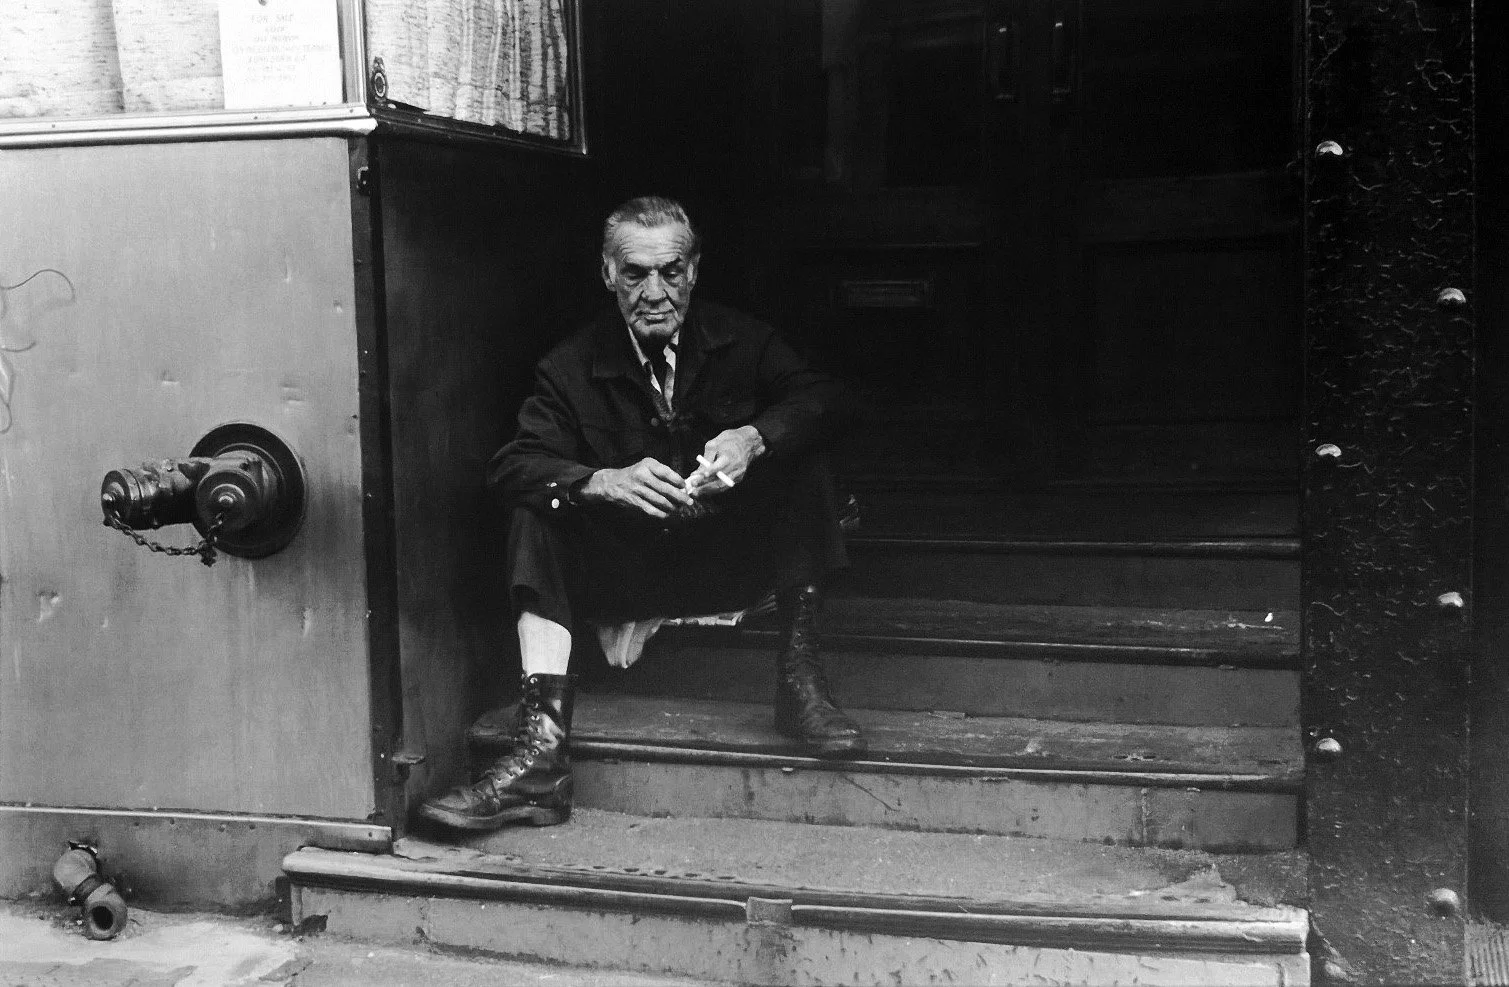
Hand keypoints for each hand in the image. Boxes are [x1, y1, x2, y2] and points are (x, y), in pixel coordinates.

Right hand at [578, 458, 694, 517]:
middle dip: (680, 496)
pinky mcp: (635, 502)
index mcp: (648, 465)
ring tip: (680, 508)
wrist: (613, 483)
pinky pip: (652, 509)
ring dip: (673, 506)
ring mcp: (638, 490)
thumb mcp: (647, 466)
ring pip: (660, 501)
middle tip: (689, 501)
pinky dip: (662, 513)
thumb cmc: (635, 474)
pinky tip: (668, 514)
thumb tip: (681, 485)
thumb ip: (663, 473)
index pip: (667, 473)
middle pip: (665, 489)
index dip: (678, 481)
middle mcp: (642, 476)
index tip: (685, 487)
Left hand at [687, 426, 765, 497]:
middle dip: (704, 485)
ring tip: (697, 492)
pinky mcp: (739, 478)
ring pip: (722, 485)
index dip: (707, 473)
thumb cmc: (729, 440)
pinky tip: (706, 490)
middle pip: (719, 479)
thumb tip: (697, 472)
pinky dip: (715, 489)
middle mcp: (735, 467)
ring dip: (709, 490)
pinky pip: (725, 486)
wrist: (748, 442)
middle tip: (692, 487)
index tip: (697, 477)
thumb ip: (706, 458)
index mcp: (729, 456)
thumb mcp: (714, 443)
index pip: (718, 467)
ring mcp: (738, 474)